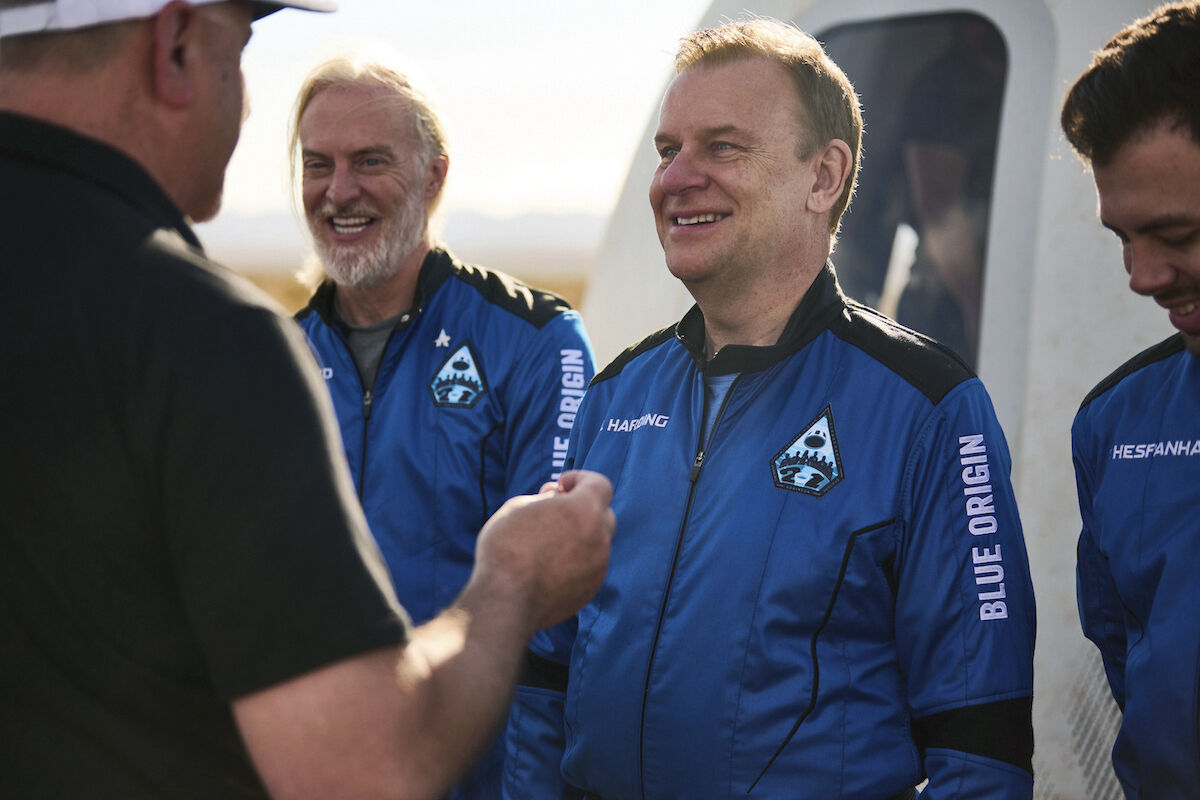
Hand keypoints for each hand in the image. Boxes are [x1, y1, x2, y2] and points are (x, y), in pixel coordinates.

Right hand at [471, 470, 614, 632]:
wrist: (506, 601)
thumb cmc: (507, 548)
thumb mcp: (518, 507)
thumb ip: (545, 498)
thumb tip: (556, 497)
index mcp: (585, 511)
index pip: (600, 484)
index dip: (581, 479)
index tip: (561, 486)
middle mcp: (600, 537)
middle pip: (602, 513)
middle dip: (582, 508)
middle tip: (554, 512)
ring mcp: (599, 565)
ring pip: (596, 541)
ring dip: (578, 535)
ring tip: (545, 543)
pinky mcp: (591, 588)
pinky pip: (589, 565)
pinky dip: (576, 559)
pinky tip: (548, 566)